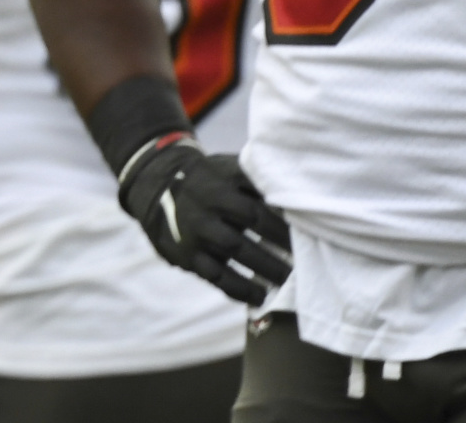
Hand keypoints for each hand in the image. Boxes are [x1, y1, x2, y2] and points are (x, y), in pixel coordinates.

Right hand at [119, 136, 291, 306]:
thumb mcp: (225, 168)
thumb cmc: (209, 180)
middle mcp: (206, 204)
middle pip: (249, 224)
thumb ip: (255, 181)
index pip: (257, 205)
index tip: (308, 235)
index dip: (283, 223)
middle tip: (306, 262)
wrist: (157, 185)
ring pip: (234, 250)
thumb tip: (298, 200)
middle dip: (280, 246)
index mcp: (219, 182)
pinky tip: (261, 297)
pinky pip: (216, 276)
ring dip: (265, 268)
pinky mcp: (187, 255)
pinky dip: (240, 290)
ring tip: (289, 282)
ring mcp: (195, 230)